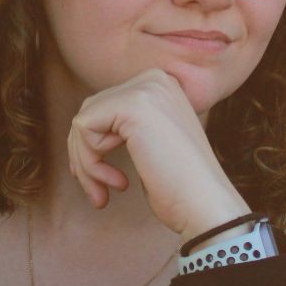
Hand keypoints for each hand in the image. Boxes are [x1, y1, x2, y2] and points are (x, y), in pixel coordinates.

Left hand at [67, 68, 249, 240]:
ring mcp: (146, 89)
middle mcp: (155, 79)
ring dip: (87, 164)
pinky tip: (119, 183)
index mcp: (162, 86)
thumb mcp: (151, 145)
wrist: (205, 205)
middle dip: (85, 156)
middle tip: (99, 193)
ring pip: (83, 121)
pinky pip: (82, 128)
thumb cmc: (179, 188)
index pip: (105, 107)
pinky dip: (89, 162)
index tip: (102, 180)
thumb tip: (80, 125)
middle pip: (91, 111)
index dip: (93, 146)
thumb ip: (124, 127)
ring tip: (105, 193)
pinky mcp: (133, 106)